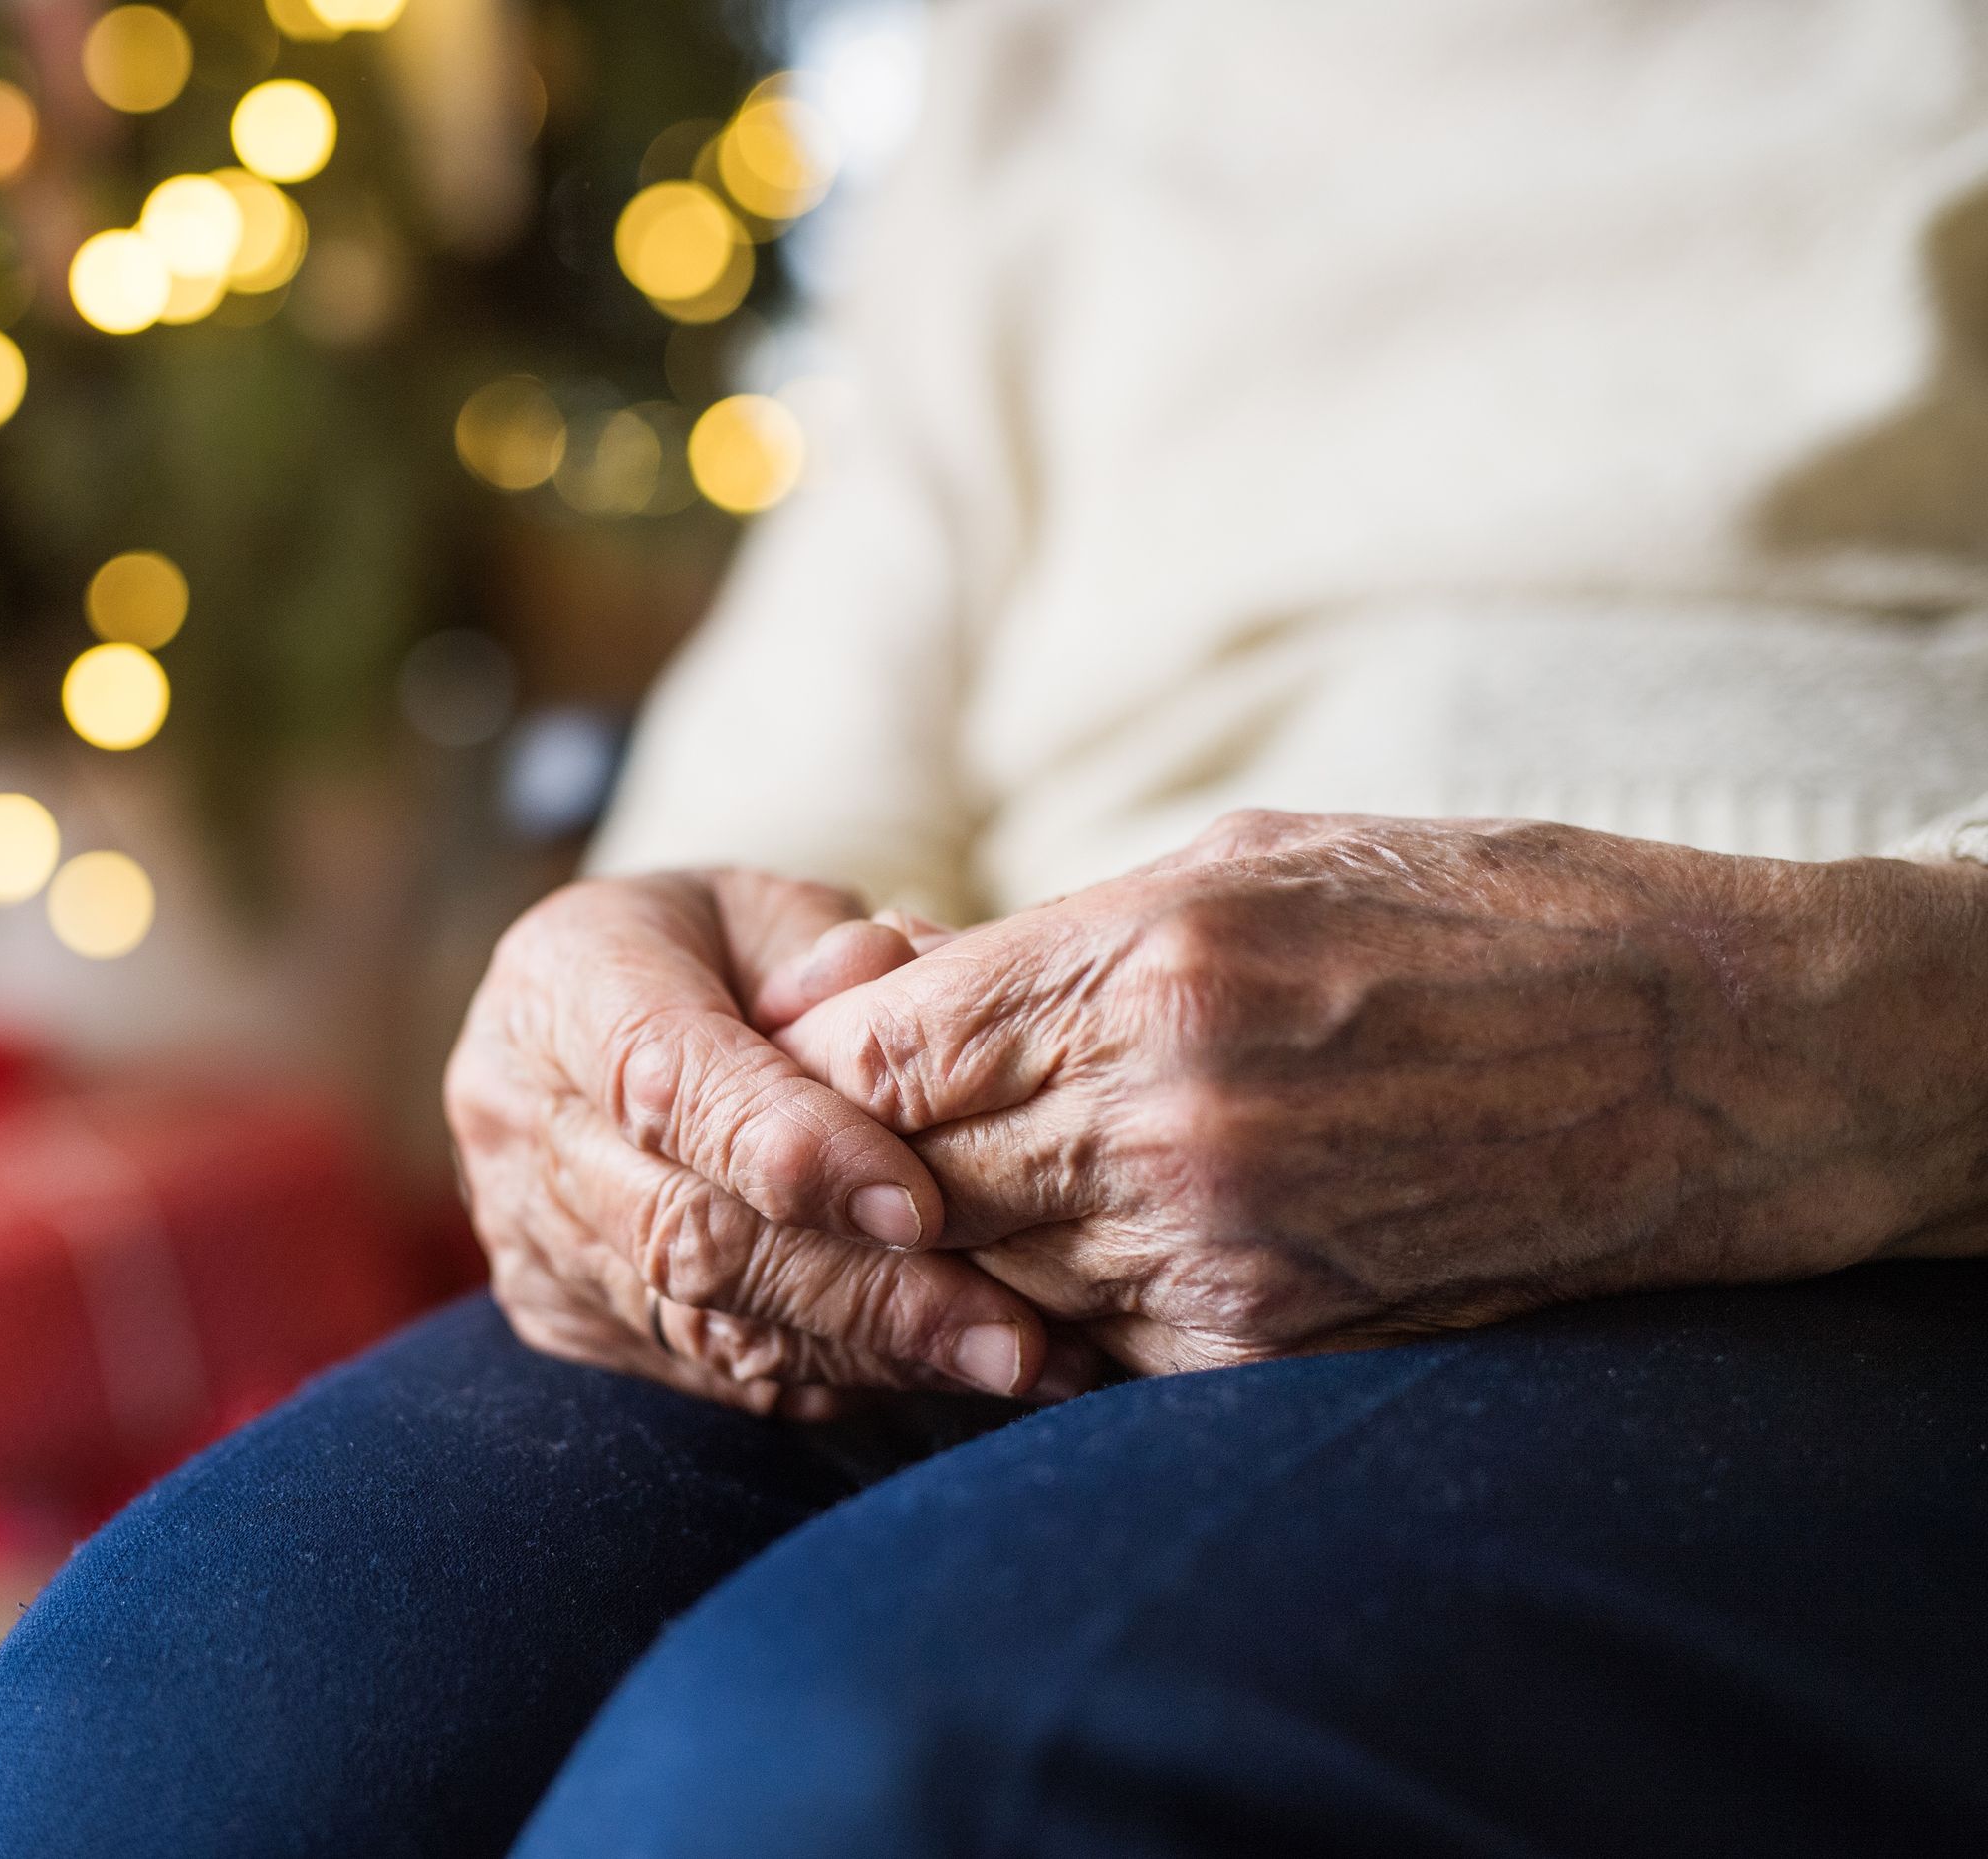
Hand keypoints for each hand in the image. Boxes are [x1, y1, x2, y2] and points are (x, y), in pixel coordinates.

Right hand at [445, 870, 1062, 1413]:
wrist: (598, 1016)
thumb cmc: (715, 948)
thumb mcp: (772, 907)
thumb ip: (833, 948)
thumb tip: (895, 978)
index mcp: (557, 982)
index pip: (665, 1081)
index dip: (789, 1150)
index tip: (920, 1205)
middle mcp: (515, 1116)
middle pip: (684, 1231)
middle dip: (862, 1290)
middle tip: (1010, 1333)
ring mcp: (526, 1229)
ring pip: (700, 1326)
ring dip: (868, 1355)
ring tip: (1010, 1365)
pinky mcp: (559, 1311)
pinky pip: (704, 1372)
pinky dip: (833, 1376)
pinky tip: (939, 1371)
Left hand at [774, 811, 1987, 1375]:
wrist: (1711, 1063)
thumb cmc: (1479, 917)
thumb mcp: (1254, 859)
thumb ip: (1053, 937)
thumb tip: (873, 990)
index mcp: (1149, 957)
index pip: (877, 1047)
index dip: (821, 1059)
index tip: (816, 1058)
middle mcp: (1166, 1110)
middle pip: (906, 1172)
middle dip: (867, 1163)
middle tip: (853, 1151)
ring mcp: (1221, 1243)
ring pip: (987, 1272)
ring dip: (961, 1244)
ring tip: (977, 1199)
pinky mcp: (1276, 1345)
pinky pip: (1094, 1349)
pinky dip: (1065, 1311)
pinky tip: (1091, 1261)